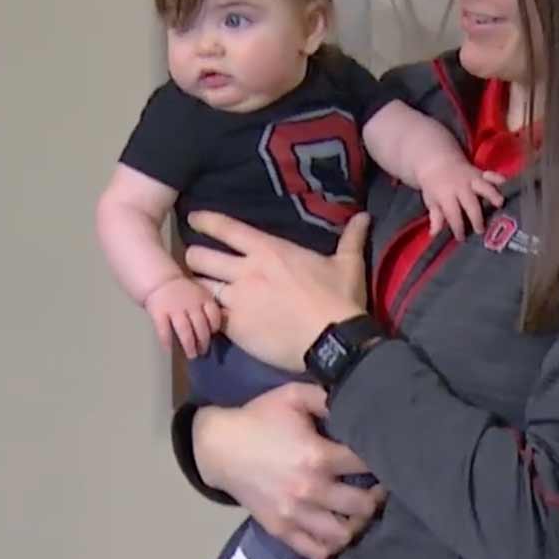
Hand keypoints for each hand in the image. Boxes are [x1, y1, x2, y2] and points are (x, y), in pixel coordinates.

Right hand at [144, 278, 221, 358]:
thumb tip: (212, 330)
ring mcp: (174, 308)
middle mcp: (191, 304)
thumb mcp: (199, 293)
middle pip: (200, 326)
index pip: (214, 316)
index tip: (213, 336)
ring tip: (191, 355)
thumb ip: (205, 308)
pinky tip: (169, 350)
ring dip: (189, 345)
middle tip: (203, 352)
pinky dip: (167, 341)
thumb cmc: (181, 289)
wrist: (158, 277)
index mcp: (203, 297)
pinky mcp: (159, 312)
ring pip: (185, 331)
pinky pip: (164, 330)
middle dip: (203, 342)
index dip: (214, 328)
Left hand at [184, 211, 370, 371]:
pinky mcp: (235, 328)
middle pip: (199, 257)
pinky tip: (209, 319)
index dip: (205, 221)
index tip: (194, 219)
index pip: (226, 229)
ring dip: (197, 289)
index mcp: (269, 250)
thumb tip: (364, 216)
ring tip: (198, 293)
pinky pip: (211, 317)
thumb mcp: (348, 264)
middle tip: (198, 264)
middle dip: (194, 259)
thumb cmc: (339, 300)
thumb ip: (351, 238)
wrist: (334, 341)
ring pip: (198, 287)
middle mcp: (246, 271)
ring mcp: (238, 300)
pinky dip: (209, 317)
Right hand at [194, 384, 384, 558]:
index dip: (381, 460)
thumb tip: (357, 402)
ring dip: (356, 524)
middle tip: (377, 488)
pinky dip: (331, 545)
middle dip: (376, 497)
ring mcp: (295, 514)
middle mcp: (310, 490)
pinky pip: (316, 551)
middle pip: (363, 506)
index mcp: (317, 456)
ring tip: (356, 511)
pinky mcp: (281, 530)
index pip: (367, 465)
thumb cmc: (258, 419)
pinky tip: (335, 530)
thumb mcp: (293, 396)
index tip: (384, 458)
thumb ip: (327, 397)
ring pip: (343, 535)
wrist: (218, 447)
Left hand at [417, 158, 506, 241]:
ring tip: (500, 205)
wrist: (437, 161)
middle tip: (481, 231)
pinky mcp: (481, 174)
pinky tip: (506, 187)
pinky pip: (492, 175)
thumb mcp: (431, 201)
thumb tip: (435, 233)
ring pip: (484, 187)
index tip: (461, 237)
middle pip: (471, 203)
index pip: (453, 213)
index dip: (458, 227)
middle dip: (476, 218)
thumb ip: (435, 217)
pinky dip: (499, 180)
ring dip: (493, 195)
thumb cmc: (434, 186)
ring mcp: (472, 179)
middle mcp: (461, 186)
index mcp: (446, 194)